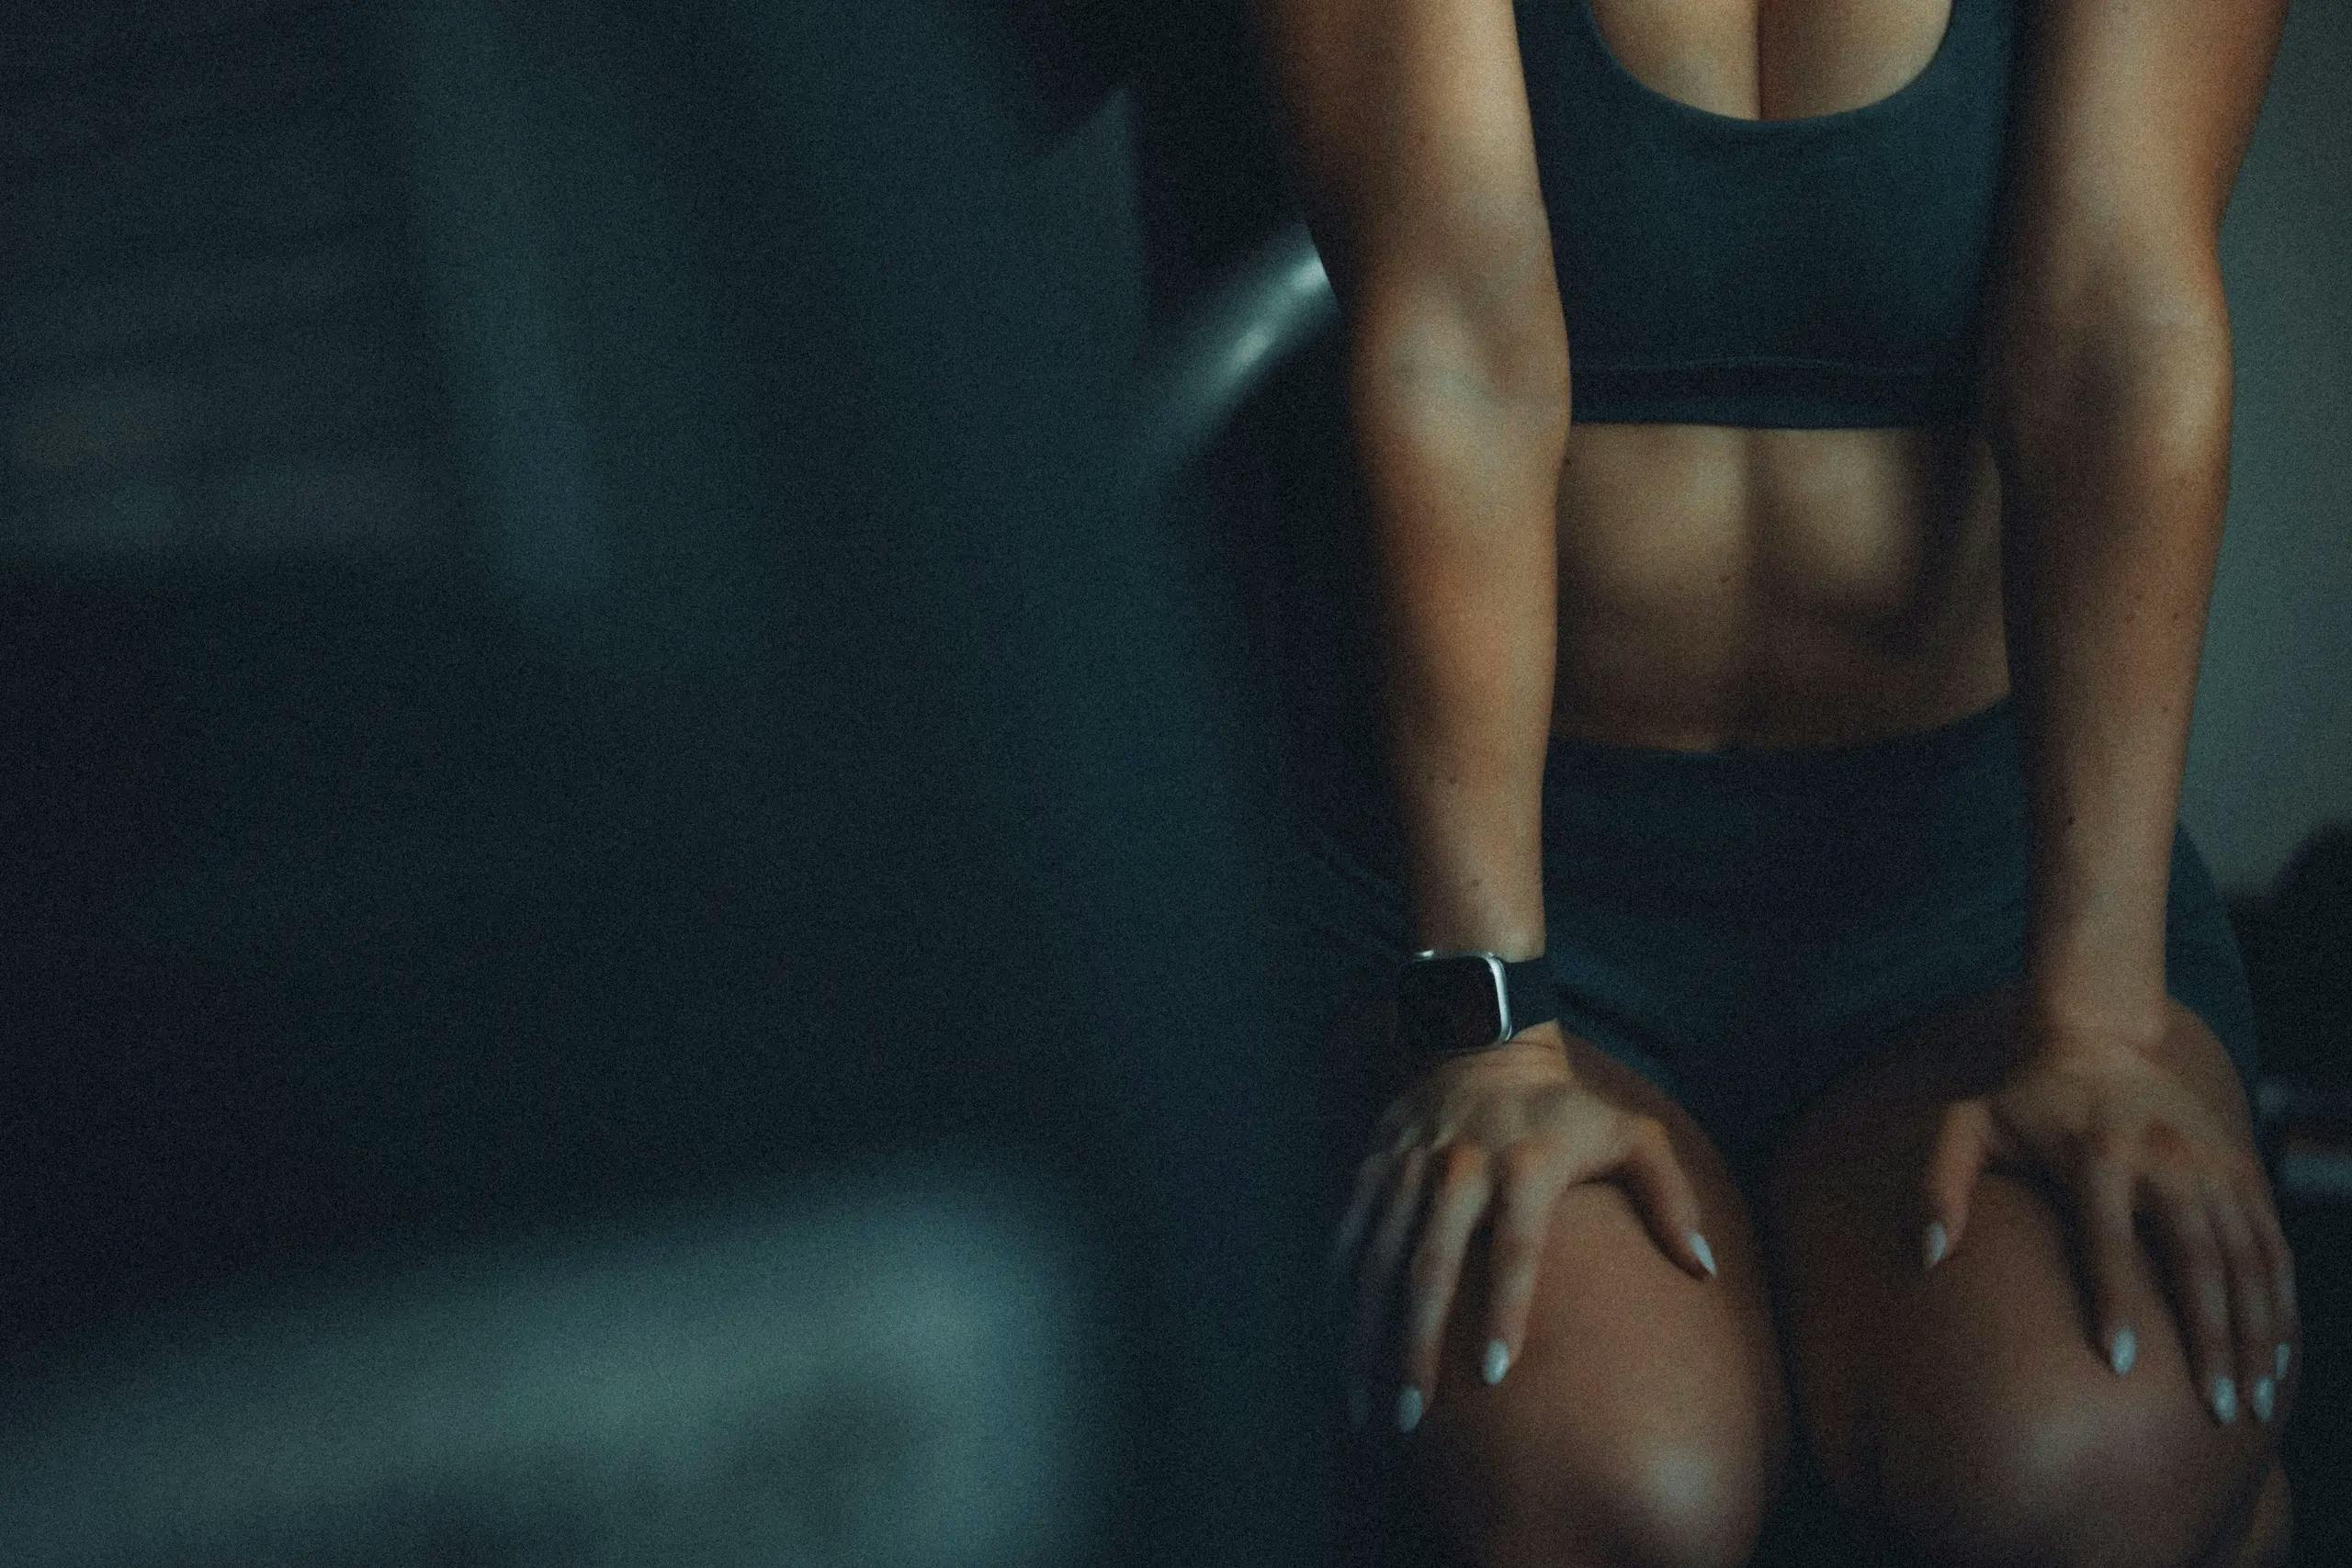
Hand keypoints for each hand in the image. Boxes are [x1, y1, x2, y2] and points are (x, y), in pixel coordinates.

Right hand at [1327, 1022, 1717, 1435]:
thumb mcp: (1632, 1133)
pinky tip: (1335, 1343)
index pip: (1516, 1250)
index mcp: (1526, 1167)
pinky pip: (1349, 1235)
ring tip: (1367, 1403)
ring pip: (1379, 1261)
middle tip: (1411, 1415)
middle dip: (1416, 1345)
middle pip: (1432, 1268)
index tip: (1495, 1375)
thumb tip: (1702, 1270)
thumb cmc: (1565, 1108)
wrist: (1481, 1039)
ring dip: (1365, 1334)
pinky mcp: (1375, 1168)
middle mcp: (1461, 1169)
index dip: (1506, 1310)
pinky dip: (1338, 1291)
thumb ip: (1672, 1198)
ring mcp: (1410, 1170)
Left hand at [1920, 1033, 2299, 1425]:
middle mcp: (2162, 1158)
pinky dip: (2281, 1299)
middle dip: (2211, 1336)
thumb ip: (1939, 1184)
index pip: (2107, 1237)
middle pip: (2196, 1257)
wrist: (2100, 1040)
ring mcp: (2209, 1163)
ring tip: (2254, 1398)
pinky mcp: (2241, 1167)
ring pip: (2247, 1257)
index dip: (2114, 1299)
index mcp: (2095, 1153)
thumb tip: (1926, 1255)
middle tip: (2216, 1407)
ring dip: (2257, 1330)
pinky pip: (2272, 1242)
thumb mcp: (1966, 1125)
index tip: (2119, 1363)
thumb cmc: (2023, 1101)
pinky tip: (2278, 1352)